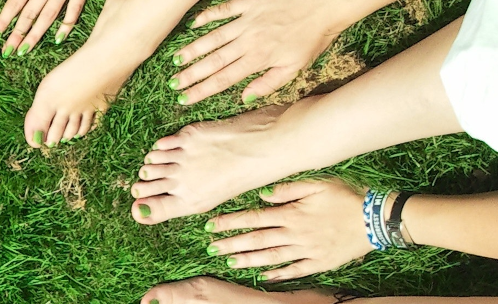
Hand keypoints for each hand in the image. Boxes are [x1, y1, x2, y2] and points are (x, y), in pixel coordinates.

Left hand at [0, 0, 84, 56]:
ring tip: (23, 50)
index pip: (14, 3)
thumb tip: (12, 3)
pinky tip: (57, 39)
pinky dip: (67, 24)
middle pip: (28, 13)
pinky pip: (74, 8)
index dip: (3, 20)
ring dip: (35, 34)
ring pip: (48, 15)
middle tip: (6, 51)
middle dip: (16, 33)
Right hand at [172, 0, 359, 104]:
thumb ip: (268, 84)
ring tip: (175, 60)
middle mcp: (248, 41)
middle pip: (213, 61)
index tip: (184, 100)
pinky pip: (223, 9)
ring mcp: (247, 20)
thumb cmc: (313, 37)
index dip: (201, 91)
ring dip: (193, 49)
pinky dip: (207, 16)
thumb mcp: (295, 67)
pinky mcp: (248, 3)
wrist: (325, 4)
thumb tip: (245, 98)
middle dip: (190, 74)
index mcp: (258, 59)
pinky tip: (193, 25)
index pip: (223, 80)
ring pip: (213, 37)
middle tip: (172, 84)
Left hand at [206, 179, 371, 280]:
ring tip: (228, 262)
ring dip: (248, 260)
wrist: (376, 219)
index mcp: (291, 214)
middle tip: (210, 249)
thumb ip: (287, 189)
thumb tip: (262, 195)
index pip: (252, 218)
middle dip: (230, 244)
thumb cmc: (346, 197)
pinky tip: (262, 279)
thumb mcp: (317, 184)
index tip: (209, 226)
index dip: (229, 223)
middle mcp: (294, 234)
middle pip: (256, 240)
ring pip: (270, 257)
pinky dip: (277, 276)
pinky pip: (294, 271)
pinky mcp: (318, 263)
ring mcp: (306, 251)